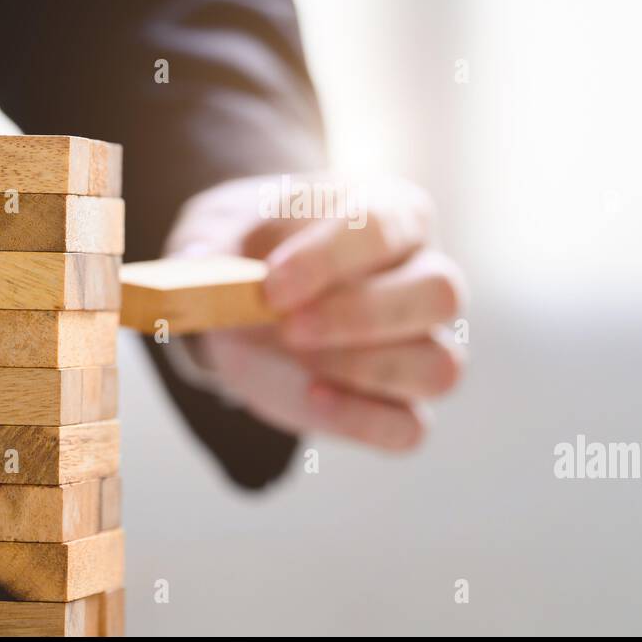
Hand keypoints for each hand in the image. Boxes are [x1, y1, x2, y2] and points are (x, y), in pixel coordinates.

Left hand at [165, 175, 466, 450]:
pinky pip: (409, 429)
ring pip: (439, 368)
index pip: (385, 227)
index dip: (330, 259)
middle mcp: (425, 275)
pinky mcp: (398, 404)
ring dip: (365, 370)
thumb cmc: (252, 248)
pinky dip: (362, 421)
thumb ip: (212, 245)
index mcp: (394, 213)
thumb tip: (200, 267)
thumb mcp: (223, 230)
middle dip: (361, 315)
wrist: (245, 293)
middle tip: (288, 327)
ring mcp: (423, 344)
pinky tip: (312, 396)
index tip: (271, 286)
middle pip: (441, 295)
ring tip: (298, 358)